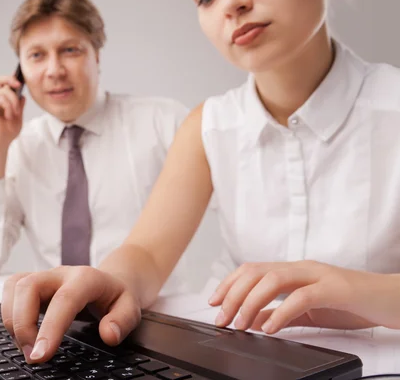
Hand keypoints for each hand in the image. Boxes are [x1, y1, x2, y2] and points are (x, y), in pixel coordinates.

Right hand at [0, 75, 25, 147]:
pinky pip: (1, 99)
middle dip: (10, 79)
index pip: (3, 85)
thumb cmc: (7, 134)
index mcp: (0, 103)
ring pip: (4, 91)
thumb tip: (22, 96)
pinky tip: (8, 116)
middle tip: (19, 85)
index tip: (21, 84)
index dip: (11, 80)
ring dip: (13, 102)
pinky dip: (8, 107)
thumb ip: (19, 107)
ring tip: (14, 114)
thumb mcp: (18, 118)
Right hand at [1, 266, 141, 362]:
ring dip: (12, 319)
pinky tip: (22, 333)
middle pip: (28, 287)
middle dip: (23, 324)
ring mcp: (45, 276)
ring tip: (27, 347)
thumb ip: (123, 321)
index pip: (64, 300)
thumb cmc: (117, 297)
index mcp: (86, 278)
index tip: (41, 355)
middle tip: (33, 355)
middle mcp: (61, 273)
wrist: (111, 280)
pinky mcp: (32, 283)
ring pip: (14, 286)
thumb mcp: (131, 309)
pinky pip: (10, 290)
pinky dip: (9, 313)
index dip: (49, 327)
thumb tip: (108, 335)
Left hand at [207, 260, 396, 334]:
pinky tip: (270, 327)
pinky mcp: (335, 288)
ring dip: (251, 302)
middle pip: (256, 271)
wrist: (391, 299)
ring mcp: (318, 275)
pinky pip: (301, 297)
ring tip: (240, 324)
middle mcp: (301, 268)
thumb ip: (279, 312)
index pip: (251, 270)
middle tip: (221, 318)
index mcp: (293, 271)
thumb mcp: (307, 311)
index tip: (213, 302)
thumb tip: (250, 319)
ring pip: (273, 279)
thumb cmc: (350, 304)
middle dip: (232, 295)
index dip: (228, 284)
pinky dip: (281, 312)